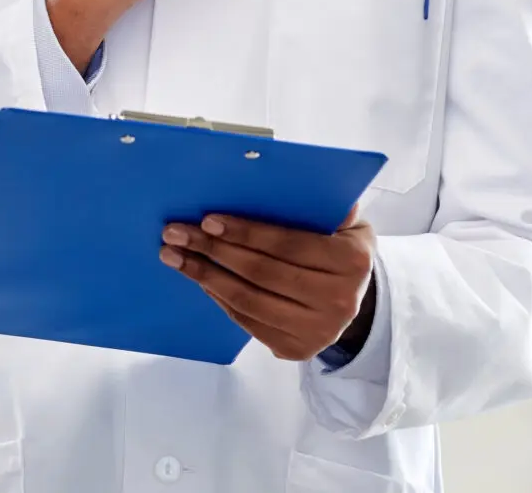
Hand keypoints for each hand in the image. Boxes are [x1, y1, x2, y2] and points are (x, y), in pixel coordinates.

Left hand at [159, 209, 376, 362]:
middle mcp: (338, 301)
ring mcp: (316, 332)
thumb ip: (324, 204)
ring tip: (174, 256)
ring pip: (248, 300)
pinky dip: (219, 297)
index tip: (207, 221)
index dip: (245, 233)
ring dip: (205, 276)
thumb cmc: (341, 248)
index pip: (287, 245)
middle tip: (176, 234)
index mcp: (351, 262)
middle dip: (213, 251)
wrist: (357, 301)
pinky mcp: (295, 349)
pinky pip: (247, 321)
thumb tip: (287, 181)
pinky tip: (200, 277)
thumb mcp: (346, 221)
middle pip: (261, 273)